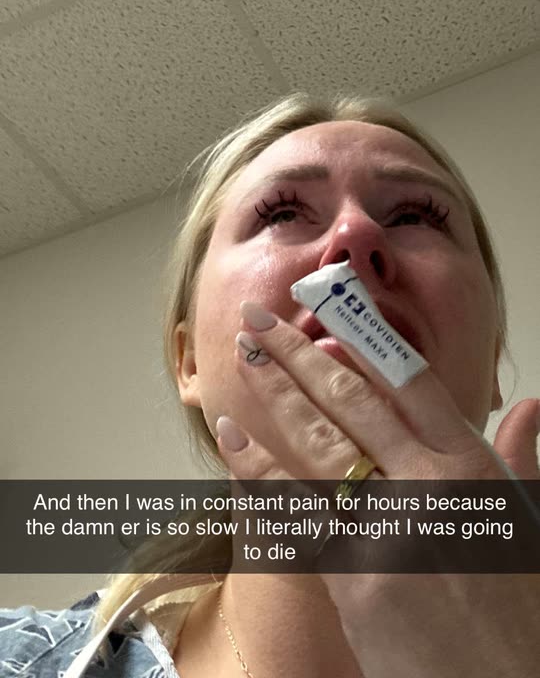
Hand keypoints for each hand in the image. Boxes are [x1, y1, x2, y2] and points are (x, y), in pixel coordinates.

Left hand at [216, 302, 539, 677]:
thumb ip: (517, 463)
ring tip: (244, 350)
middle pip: (354, 402)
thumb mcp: (526, 528)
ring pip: (319, 442)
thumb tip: (529, 408)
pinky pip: (295, 511)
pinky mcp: (352, 577)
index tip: (330, 309)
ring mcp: (385, 530)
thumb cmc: (520, 614)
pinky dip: (259, 471)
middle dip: (302, 353)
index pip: (412, 384)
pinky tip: (231, 438)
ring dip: (275, 391)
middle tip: (260, 315)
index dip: (366, 340)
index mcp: (470, 470)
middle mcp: (427, 488)